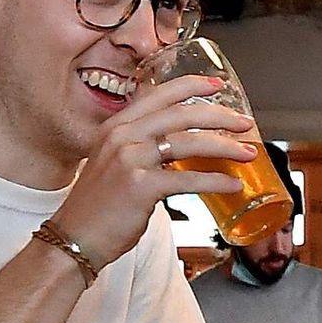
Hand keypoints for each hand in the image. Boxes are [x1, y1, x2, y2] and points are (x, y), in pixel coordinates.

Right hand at [53, 71, 265, 256]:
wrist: (74, 237)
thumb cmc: (97, 206)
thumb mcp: (112, 162)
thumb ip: (140, 148)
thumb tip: (178, 147)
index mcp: (117, 125)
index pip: (159, 94)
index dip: (192, 86)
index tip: (217, 85)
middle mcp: (122, 136)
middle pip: (181, 115)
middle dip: (220, 117)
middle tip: (244, 123)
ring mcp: (130, 159)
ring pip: (189, 143)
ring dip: (225, 147)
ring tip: (247, 153)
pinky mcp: (141, 187)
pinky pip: (188, 180)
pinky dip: (215, 181)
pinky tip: (231, 184)